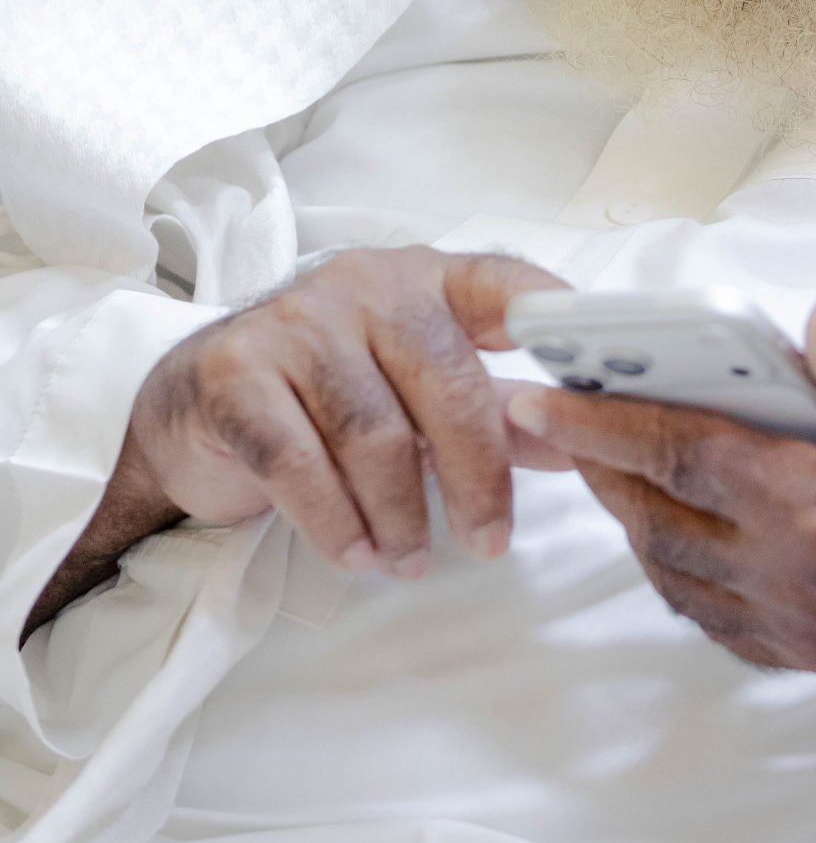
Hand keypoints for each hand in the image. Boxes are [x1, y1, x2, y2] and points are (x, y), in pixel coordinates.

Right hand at [120, 248, 563, 577]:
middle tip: (489, 542)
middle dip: (476, 474)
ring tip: (409, 560)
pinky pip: (297, 459)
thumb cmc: (328, 398)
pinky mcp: (233, 373)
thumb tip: (576, 440)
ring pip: (373, 432)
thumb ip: (494, 414)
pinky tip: (355, 553)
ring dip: (399, 513)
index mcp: (423, 282)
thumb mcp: (416, 398)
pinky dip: (334, 519)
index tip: (594, 370)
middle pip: (445, 380)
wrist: (195, 407)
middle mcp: (363, 287)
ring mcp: (294, 323)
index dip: (551, 316)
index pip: (500, 283)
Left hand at [504, 297, 815, 672]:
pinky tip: (684, 533)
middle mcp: (800, 579)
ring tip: (613, 468)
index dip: (595, 423)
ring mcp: (809, 629)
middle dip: (599, 469)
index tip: (534, 397)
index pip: (677, 453)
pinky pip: (719, 623)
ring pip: (679, 579)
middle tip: (556, 422)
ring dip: (636, 522)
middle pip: (659, 520)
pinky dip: (681, 576)